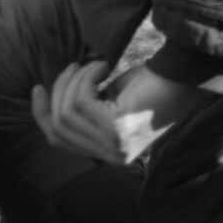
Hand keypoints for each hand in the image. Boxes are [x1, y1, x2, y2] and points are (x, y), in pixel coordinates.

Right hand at [32, 60, 202, 164]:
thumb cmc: (151, 86)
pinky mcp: (117, 129)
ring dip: (75, 81)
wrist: (185, 76)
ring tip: (95, 65)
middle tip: (73, 67)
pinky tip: (103, 66)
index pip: (60, 141)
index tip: (38, 89)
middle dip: (59, 92)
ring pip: (67, 112)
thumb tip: (51, 99)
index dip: (42, 115)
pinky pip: (81, 102)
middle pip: (59, 128)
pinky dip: (86, 78)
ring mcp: (115, 146)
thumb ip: (83, 109)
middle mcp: (112, 157)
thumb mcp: (110, 101)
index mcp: (110, 155)